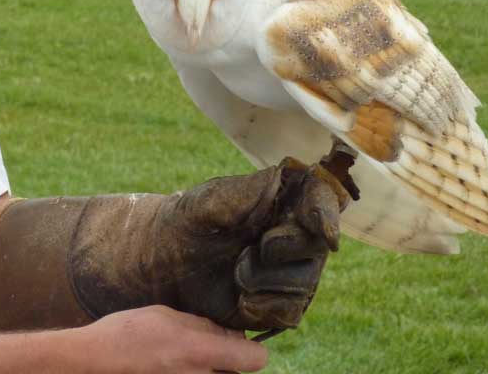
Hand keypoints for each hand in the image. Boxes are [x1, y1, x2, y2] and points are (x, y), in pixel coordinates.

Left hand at [71, 158, 347, 331]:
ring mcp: (287, 269)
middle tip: (252, 248)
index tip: (324, 233)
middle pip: (317, 245)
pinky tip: (238, 296)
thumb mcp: (213, 200)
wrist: (159, 264)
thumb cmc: (184, 222)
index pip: (321, 198)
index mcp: (279, 199)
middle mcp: (291, 233)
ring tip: (235, 270)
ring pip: (305, 282)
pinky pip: (289, 312)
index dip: (328, 213)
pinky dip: (263, 306)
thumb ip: (256, 190)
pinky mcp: (276, 303)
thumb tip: (298, 174)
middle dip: (286, 250)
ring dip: (268, 281)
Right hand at [73, 305, 267, 373]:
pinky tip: (170, 365)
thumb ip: (203, 326)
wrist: (96, 361)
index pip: (256, 358)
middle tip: (203, 346)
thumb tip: (230, 332)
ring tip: (181, 357)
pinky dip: (192, 372)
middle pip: (238, 372)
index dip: (250, 346)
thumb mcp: (166, 316)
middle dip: (227, 359)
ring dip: (209, 369)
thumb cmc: (126, 333)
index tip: (235, 338)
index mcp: (201, 352)